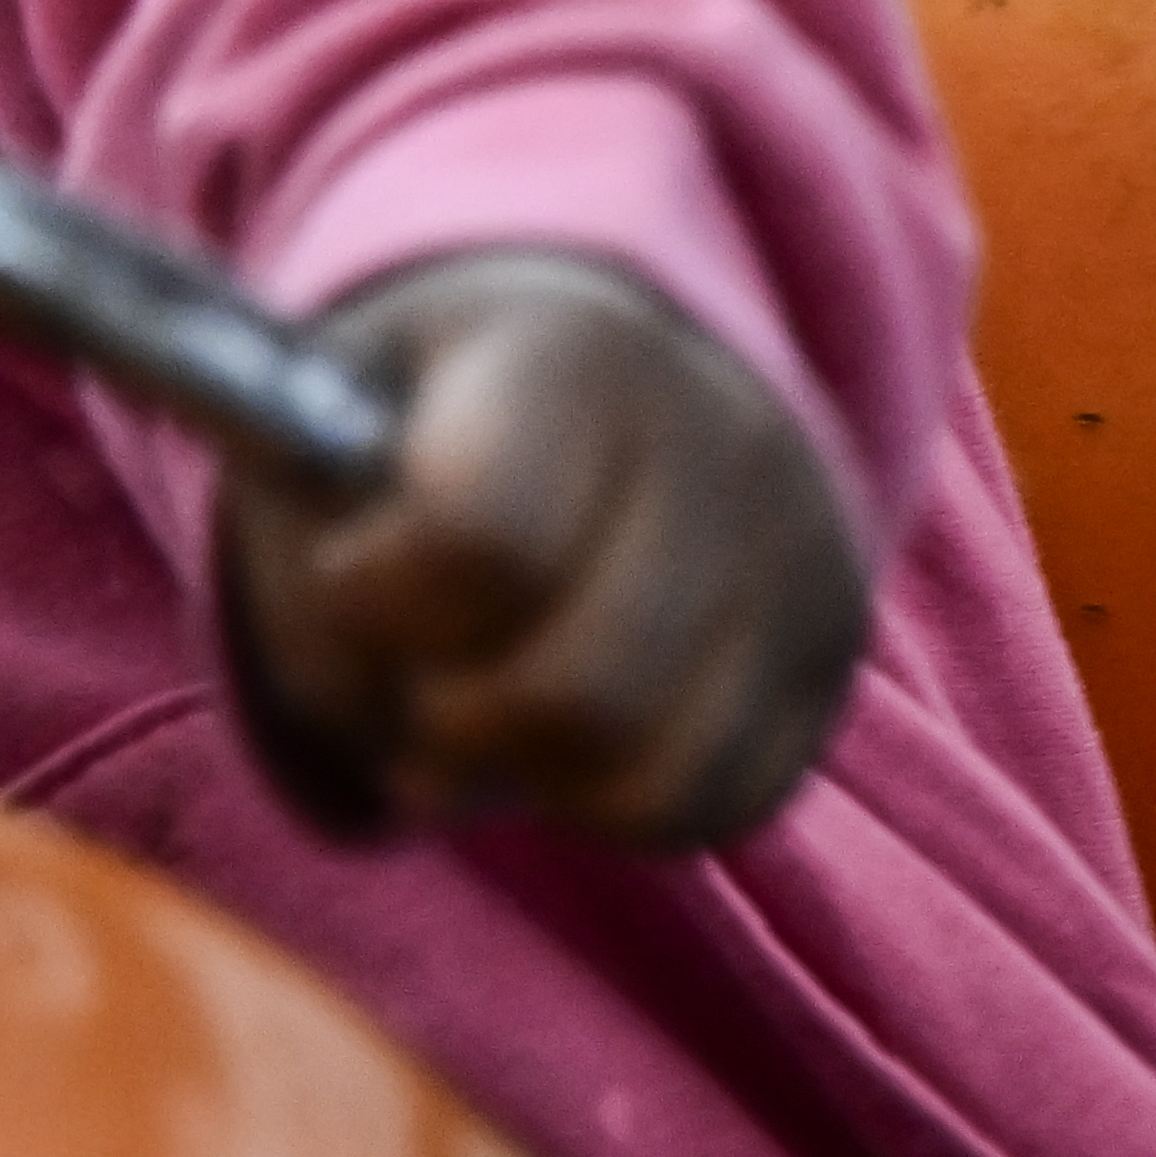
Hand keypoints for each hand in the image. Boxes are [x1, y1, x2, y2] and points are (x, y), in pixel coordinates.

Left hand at [214, 249, 870, 850]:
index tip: (356, 572)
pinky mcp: (830, 653)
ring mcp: (798, 547)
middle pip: (574, 688)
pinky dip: (610, 801)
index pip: (482, 536)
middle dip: (457, 717)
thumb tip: (419, 768)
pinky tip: (571, 729)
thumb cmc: (421, 428)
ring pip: (650, 768)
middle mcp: (718, 437)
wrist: (597, 379)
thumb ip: (327, 601)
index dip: (385, 598)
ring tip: (493, 708)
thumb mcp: (325, 451)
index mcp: (570, 354)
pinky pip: (710, 801)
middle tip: (423, 677)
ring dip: (534, 772)